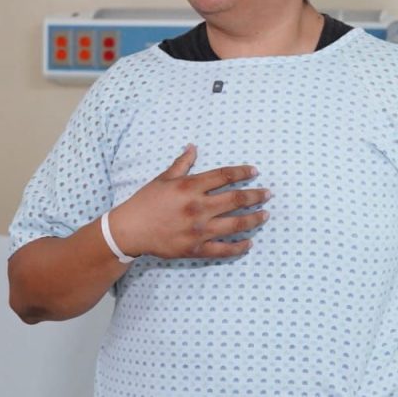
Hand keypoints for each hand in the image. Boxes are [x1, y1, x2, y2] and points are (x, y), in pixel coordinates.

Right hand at [110, 145, 270, 258]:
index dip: (242, 172)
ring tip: (265, 215)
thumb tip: (193, 147)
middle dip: (255, 195)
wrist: (130, 230)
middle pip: (235, 199)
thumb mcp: (163, 179)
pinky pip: (223, 250)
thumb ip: (182, 164)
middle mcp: (198, 207)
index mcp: (190, 187)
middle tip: (268, 194)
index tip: (255, 171)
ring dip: (254, 219)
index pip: (224, 176)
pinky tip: (249, 243)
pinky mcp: (195, 248)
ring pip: (235, 224)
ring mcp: (198, 230)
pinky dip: (239, 247)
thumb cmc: (145, 201)